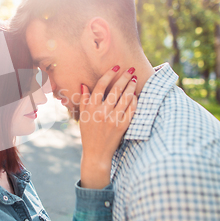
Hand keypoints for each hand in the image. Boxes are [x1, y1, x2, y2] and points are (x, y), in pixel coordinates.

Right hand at [79, 65, 137, 188]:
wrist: (96, 153)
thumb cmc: (89, 134)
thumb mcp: (83, 116)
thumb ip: (84, 100)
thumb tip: (83, 85)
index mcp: (91, 108)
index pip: (100, 86)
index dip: (109, 74)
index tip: (116, 66)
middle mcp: (101, 112)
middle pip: (115, 90)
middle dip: (124, 77)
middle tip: (131, 69)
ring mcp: (113, 119)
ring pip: (125, 98)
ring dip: (131, 87)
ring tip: (135, 79)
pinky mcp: (122, 126)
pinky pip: (131, 110)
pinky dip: (134, 101)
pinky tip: (136, 95)